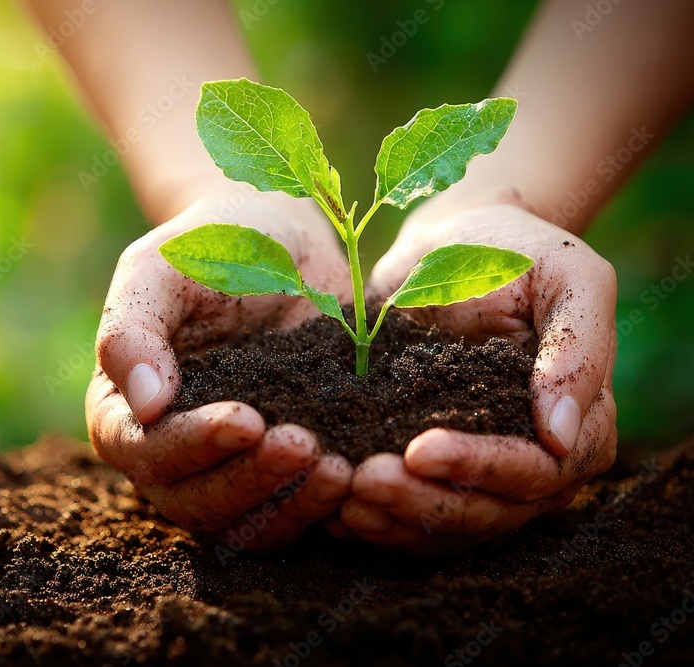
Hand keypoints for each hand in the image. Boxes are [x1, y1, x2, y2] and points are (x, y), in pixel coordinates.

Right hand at [86, 188, 353, 551]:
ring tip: (339, 467)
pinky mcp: (275, 473)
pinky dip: (318, 507)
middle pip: (192, 502)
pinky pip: (289, 515)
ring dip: (288, 504)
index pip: (143, 450)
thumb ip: (133, 328)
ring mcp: (223, 468)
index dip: (191, 445)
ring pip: (242, 524)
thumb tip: (146, 405)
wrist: (283, 243)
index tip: (248, 419)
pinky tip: (357, 471)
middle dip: (249, 480)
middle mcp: (167, 450)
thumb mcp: (162, 266)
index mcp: (123, 405)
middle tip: (303, 443)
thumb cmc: (213, 243)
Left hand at [330, 202, 617, 553]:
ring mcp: (479, 473)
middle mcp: (534, 462)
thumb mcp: (566, 275)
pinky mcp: (429, 470)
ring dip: (391, 519)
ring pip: (443, 525)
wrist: (449, 243)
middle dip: (422, 502)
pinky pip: (408, 516)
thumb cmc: (513, 250)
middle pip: (484, 512)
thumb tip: (563, 435)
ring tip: (341, 500)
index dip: (478, 467)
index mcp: (581, 424)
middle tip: (363, 482)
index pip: (535, 472)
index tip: (419, 450)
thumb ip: (577, 349)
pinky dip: (374, 519)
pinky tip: (332, 510)